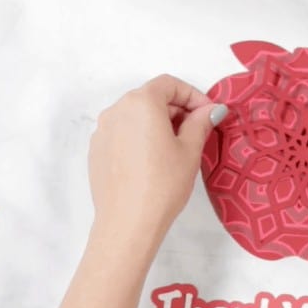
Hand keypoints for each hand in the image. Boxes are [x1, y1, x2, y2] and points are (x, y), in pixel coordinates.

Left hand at [88, 74, 227, 253]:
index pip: (169, 84)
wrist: (128, 223)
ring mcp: (102, 131)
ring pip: (136, 116)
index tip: (207, 113)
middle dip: (176, 110)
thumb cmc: (162, 185)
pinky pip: (123, 134)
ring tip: (176, 149)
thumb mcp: (190, 150)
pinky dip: (140, 138)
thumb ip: (200, 122)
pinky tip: (153, 162)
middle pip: (151, 98)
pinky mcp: (97, 150)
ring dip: (158, 124)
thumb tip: (210, 110)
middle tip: (197, 131)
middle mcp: (117, 110)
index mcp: (140, 103)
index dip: (192, 95)